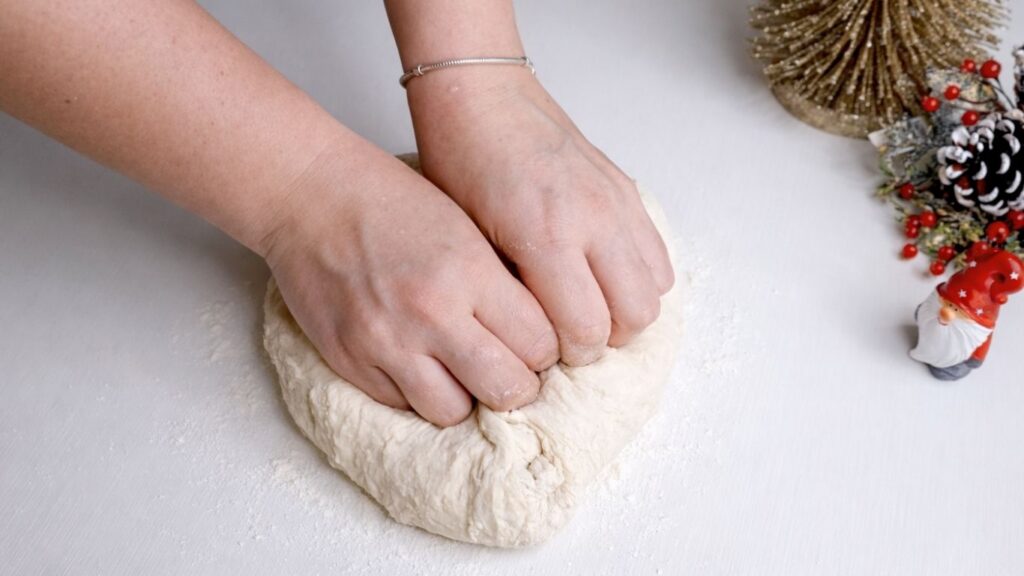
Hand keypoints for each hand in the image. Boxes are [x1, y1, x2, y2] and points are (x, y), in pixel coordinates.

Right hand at [262, 141, 557, 426]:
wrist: (309, 194)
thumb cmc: (391, 201)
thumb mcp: (465, 228)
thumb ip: (501, 285)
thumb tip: (536, 338)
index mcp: (469, 273)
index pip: (539, 345)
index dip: (545, 350)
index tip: (536, 343)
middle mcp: (430, 313)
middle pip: (506, 389)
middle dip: (517, 385)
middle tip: (510, 369)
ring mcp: (385, 342)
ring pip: (453, 411)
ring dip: (465, 396)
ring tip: (462, 371)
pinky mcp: (349, 360)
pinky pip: (401, 404)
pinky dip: (417, 391)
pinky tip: (420, 364)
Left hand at [407, 69, 674, 365]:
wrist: (483, 97)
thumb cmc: (461, 162)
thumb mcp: (469, 238)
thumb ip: (510, 292)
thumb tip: (534, 342)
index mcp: (546, 234)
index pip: (586, 328)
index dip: (567, 355)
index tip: (543, 353)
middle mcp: (593, 218)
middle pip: (634, 317)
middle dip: (603, 340)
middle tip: (568, 338)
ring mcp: (618, 203)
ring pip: (656, 291)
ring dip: (626, 312)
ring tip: (587, 310)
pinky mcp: (628, 192)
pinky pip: (658, 256)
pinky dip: (639, 280)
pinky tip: (603, 279)